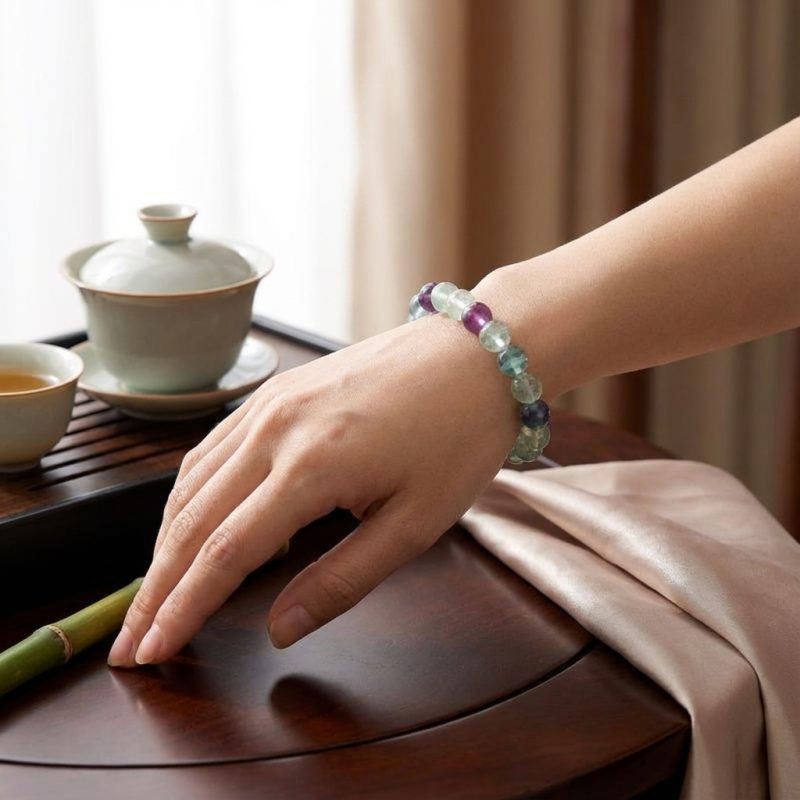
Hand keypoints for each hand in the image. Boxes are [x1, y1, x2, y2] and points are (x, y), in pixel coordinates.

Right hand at [107, 311, 521, 666]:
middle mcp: (275, 428)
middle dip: (155, 587)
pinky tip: (190, 521)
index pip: (224, 552)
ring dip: (166, 541)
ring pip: (193, 481)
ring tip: (154, 591)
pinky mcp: (277, 391)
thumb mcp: (415, 524)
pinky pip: (214, 448)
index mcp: (311, 466)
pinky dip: (191, 494)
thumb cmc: (458, 438)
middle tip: (130, 640)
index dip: (182, 608)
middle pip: (192, 519)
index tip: (152, 651)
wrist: (477, 358)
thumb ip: (342, 580)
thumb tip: (280, 628)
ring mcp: (270, 402)